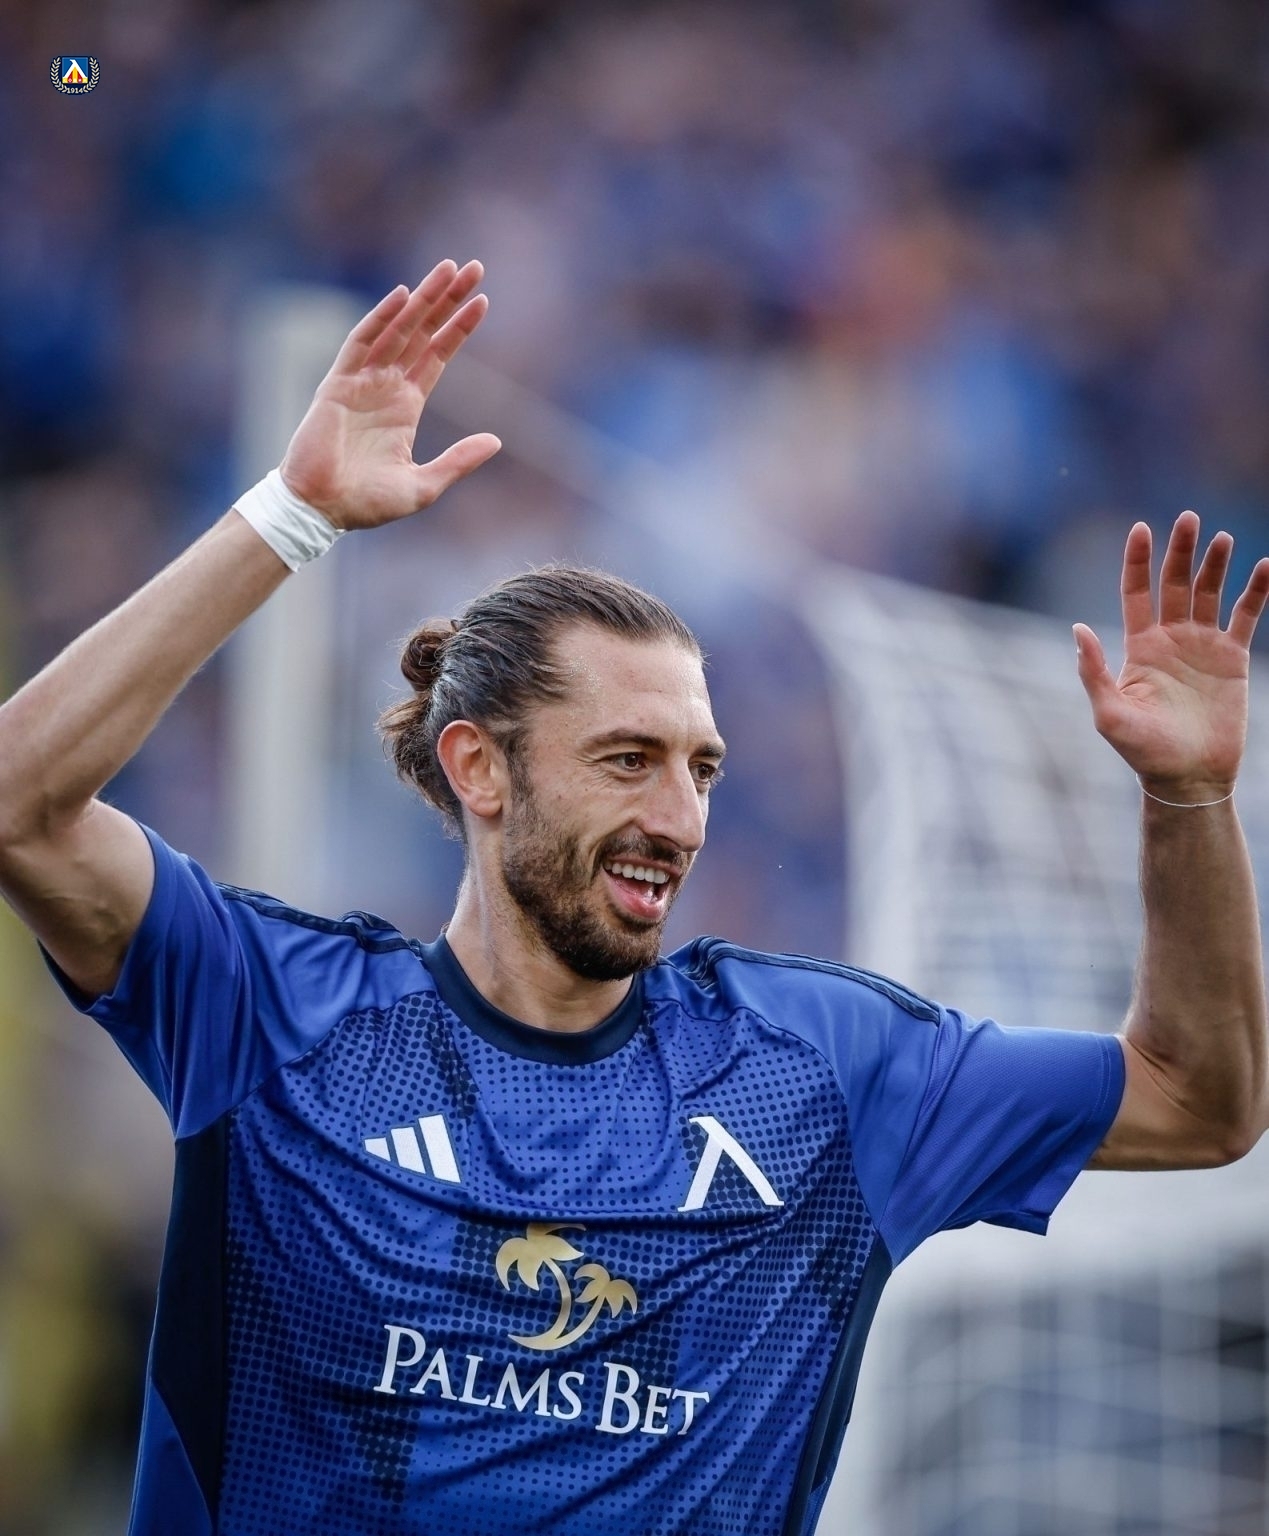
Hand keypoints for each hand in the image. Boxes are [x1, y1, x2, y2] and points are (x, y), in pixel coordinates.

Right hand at [278, 259, 500, 528]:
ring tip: (449, 269)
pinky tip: (404, 295)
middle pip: (422, 331)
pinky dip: (381, 318)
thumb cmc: (367, 503)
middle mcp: (386, 385)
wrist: (322, 510)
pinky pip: (361, 342)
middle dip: (446, 299)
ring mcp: (362, 381)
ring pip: (398, 328)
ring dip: (423, 298)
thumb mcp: (424, 485)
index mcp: (406, 405)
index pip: (437, 354)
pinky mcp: (338, 384)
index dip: (459, 328)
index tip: (483, 300)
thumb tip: (496, 440)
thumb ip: (458, 461)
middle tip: (474, 267)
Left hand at [1075, 511, 1268, 798]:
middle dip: (1181, 551)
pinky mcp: (1233, 659)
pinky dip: (1255, 591)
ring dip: (1216, 564)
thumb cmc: (1143, 751)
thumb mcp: (1109, 714)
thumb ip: (1094, 672)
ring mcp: (1203, 647)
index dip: (1137, 561)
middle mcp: (1171, 640)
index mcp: (1139, 647)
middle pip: (1176, 583)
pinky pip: (1246, 616)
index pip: (1137, 592)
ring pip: (1211, 593)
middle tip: (1189, 518)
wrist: (1188, 777)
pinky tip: (1264, 565)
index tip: (1141, 528)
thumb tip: (1077, 629)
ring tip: (1222, 538)